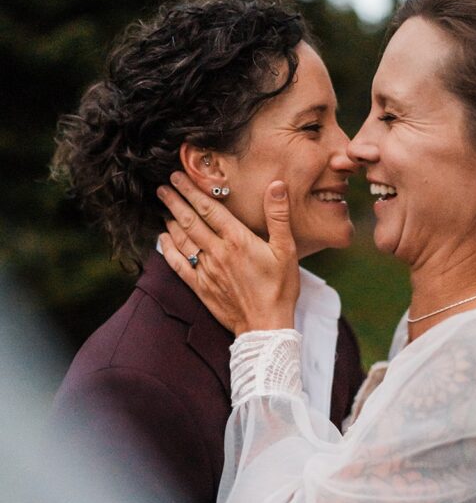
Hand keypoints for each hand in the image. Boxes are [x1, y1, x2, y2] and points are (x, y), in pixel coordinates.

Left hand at [157, 171, 298, 335]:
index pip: (208, 209)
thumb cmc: (280, 289)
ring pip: (181, 240)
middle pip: (189, 221)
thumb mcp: (286, 250)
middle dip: (174, 201)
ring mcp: (206, 270)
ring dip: (170, 221)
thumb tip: (276, 185)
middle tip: (162, 187)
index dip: (191, 190)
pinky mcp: (200, 287)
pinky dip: (168, 249)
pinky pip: (178, 264)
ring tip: (163, 206)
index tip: (178, 176)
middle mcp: (217, 252)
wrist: (266, 326)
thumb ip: (278, 216)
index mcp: (237, 240)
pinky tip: (163, 239)